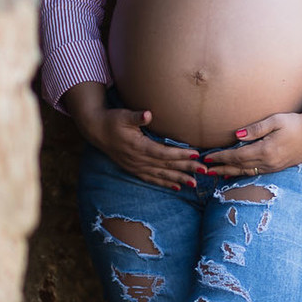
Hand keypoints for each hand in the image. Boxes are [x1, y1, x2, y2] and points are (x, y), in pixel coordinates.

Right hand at [80, 103, 200, 191]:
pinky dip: (165, 184)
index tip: (196, 154)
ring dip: (178, 179)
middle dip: (186, 169)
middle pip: (166, 166)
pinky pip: (152, 179)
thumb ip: (136, 116)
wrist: (97, 131)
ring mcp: (136, 167)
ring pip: (161, 175)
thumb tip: (148, 114)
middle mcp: (138, 160)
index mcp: (138, 147)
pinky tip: (177, 187)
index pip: (163, 153)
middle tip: (204, 171)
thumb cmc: (113, 120)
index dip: (180, 155)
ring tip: (195, 184)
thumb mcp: (123, 116)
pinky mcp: (134, 169)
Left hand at [201, 111, 301, 180]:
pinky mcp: (276, 168)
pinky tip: (233, 174)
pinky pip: (254, 173)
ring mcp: (272, 167)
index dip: (221, 157)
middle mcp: (268, 162)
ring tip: (215, 173)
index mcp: (266, 150)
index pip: (237, 156)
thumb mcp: (276, 121)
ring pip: (245, 172)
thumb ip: (256, 128)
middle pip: (239, 167)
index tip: (207, 157)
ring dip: (229, 172)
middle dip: (220, 167)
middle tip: (203, 169)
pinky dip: (241, 174)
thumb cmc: (295, 123)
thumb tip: (236, 136)